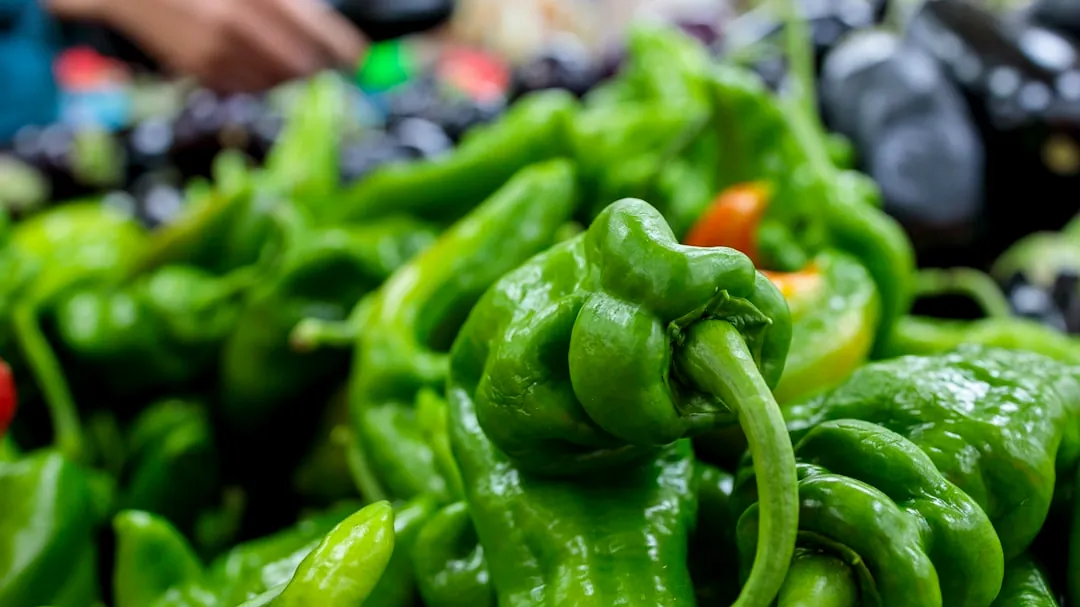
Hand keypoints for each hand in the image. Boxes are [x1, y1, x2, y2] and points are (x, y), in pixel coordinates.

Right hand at [53, 0, 365, 92]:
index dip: (346, 51)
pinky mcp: (201, 72)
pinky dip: (256, 77)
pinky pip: (248, 87)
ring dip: (285, 72)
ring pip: (277, 81)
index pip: (319, 31)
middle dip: (316, 63)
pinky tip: (244, 56)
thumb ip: (290, 4)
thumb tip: (328, 34)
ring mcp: (217, 52)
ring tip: (273, 51)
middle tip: (320, 58)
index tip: (361, 62)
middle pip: (303, 65)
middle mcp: (238, 24)